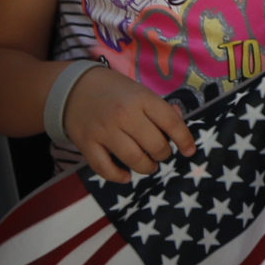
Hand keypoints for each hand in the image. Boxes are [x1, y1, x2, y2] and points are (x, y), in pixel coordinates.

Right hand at [61, 66, 194, 181]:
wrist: (75, 88)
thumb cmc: (115, 91)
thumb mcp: (141, 92)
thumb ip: (160, 110)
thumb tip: (179, 131)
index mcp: (142, 99)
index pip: (171, 123)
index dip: (184, 140)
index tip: (190, 150)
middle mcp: (124, 115)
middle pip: (154, 145)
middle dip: (163, 154)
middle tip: (162, 154)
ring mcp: (104, 131)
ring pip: (133, 159)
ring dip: (146, 167)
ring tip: (149, 165)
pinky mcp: (86, 144)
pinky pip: (105, 168)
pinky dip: (118, 176)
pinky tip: (126, 176)